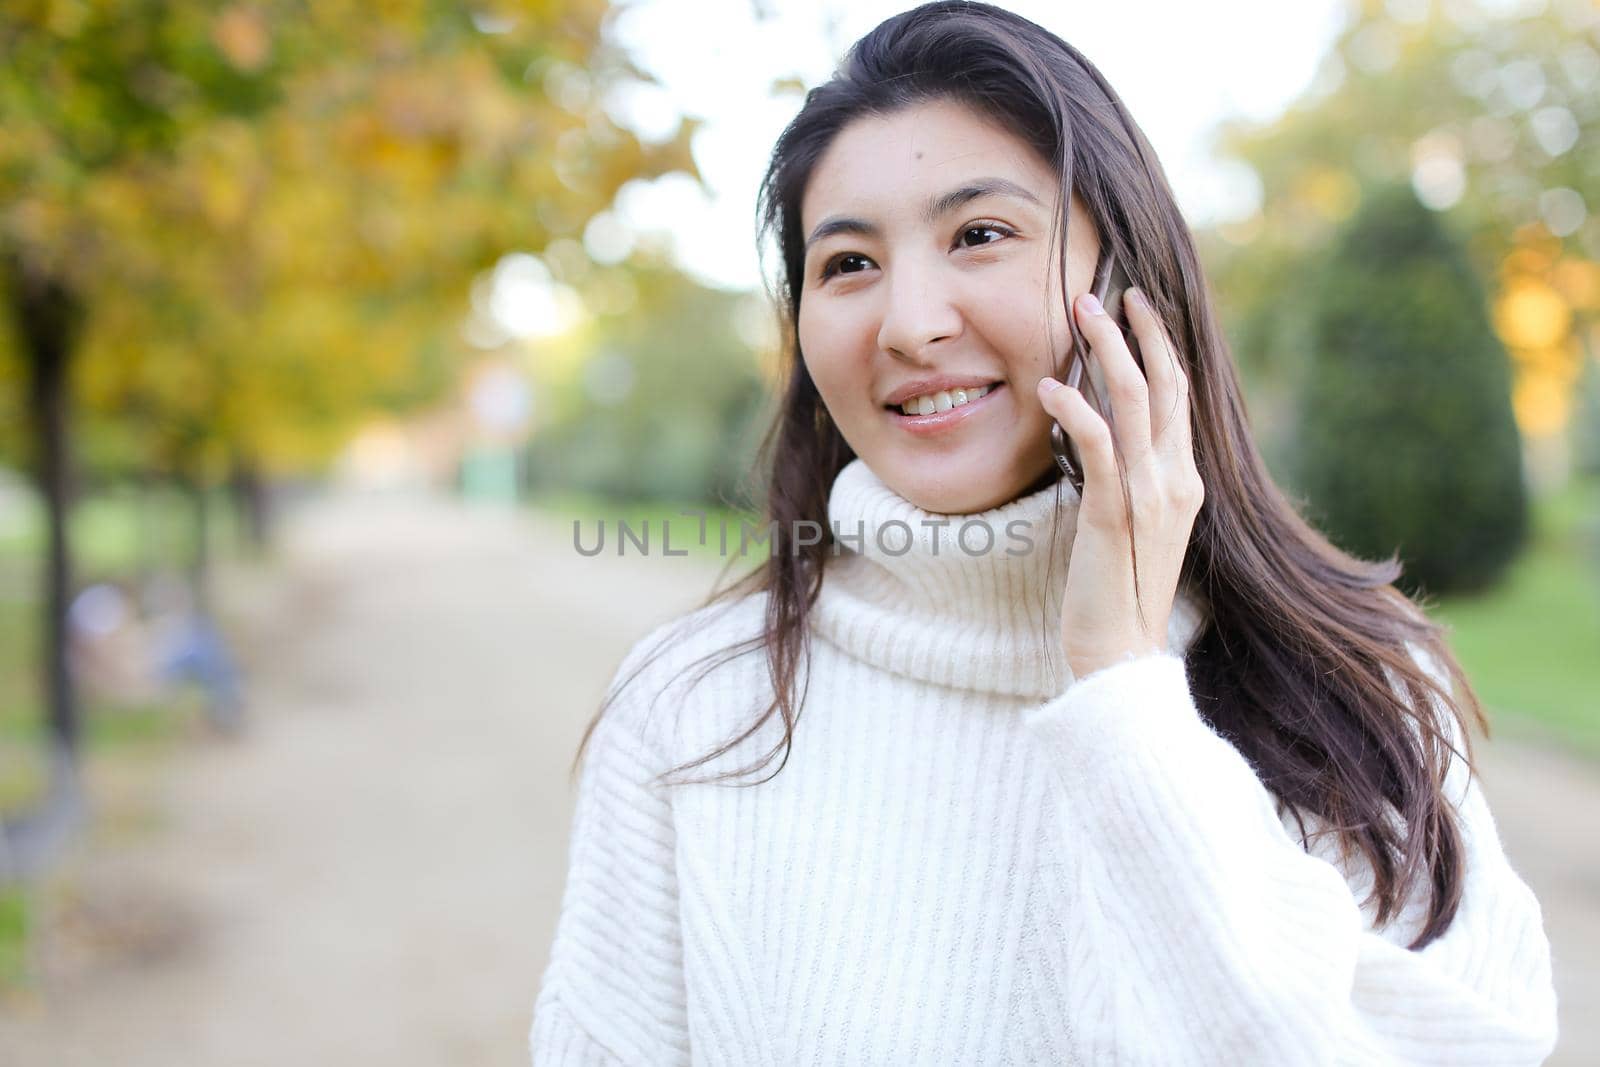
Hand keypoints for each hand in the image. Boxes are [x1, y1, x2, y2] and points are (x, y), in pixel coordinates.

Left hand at [1035, 287, 1203, 681]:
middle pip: (1164, 385)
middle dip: (1137, 332)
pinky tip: (1051, 387)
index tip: (1137, 307)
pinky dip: (1077, 411)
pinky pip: (1099, 449)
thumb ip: (1129, 478)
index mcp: (1184, 480)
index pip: (1178, 396)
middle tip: (1107, 291)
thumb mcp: (1132, 524)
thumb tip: (1102, 436)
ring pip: (1135, 402)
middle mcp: (1176, 480)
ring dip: (1106, 351)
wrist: (1122, 655)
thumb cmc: (1118, 590)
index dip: (1160, 347)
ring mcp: (1150, 495)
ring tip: (1079, 311)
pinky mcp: (1115, 515)